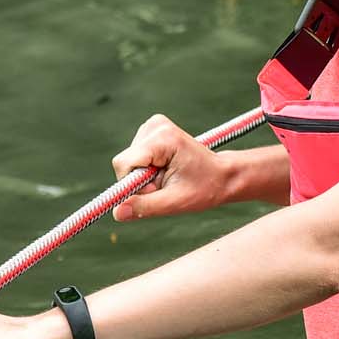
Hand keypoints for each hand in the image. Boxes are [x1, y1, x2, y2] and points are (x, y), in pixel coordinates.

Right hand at [111, 115, 233, 220]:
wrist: (221, 175)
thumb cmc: (204, 188)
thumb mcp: (175, 202)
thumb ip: (145, 206)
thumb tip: (117, 212)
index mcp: (164, 139)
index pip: (124, 163)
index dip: (134, 184)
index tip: (155, 190)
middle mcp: (156, 126)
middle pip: (125, 162)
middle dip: (139, 180)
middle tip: (165, 185)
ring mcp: (153, 125)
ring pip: (128, 160)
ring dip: (144, 175)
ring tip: (168, 176)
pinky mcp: (151, 130)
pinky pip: (134, 157)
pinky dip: (146, 168)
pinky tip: (165, 168)